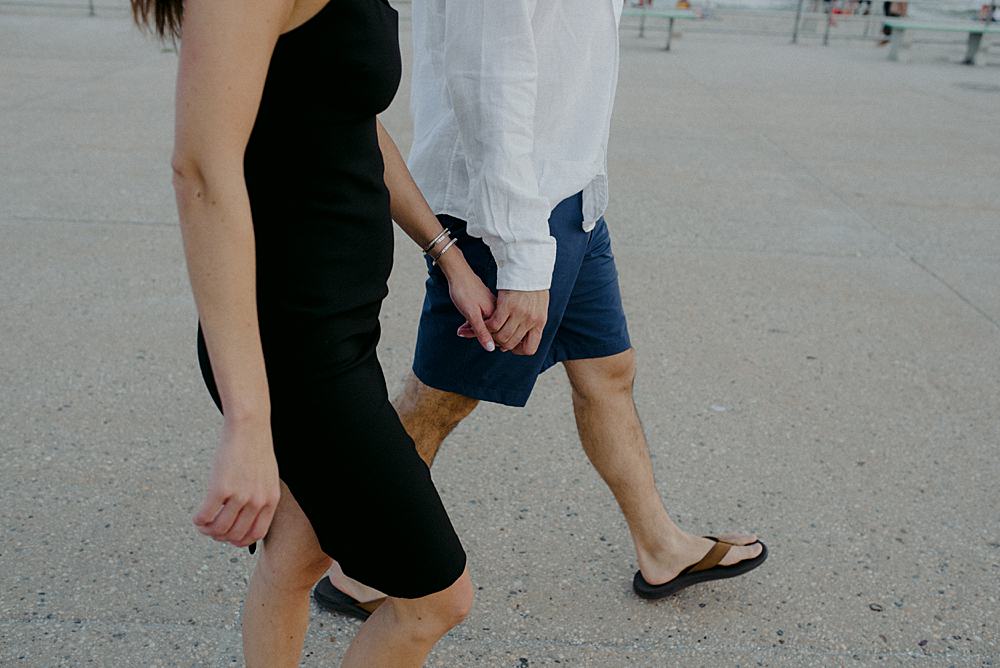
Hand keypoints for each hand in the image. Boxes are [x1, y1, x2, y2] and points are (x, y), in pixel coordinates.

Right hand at [193, 415, 279, 547]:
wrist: (249, 429)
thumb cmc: (256, 450)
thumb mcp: (268, 478)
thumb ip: (261, 498)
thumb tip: (245, 520)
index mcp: (271, 500)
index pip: (256, 534)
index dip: (240, 540)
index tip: (230, 537)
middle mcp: (257, 501)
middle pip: (235, 535)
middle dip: (221, 537)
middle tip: (212, 529)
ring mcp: (239, 495)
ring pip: (219, 529)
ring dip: (207, 531)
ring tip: (203, 525)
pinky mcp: (220, 488)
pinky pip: (205, 516)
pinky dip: (198, 521)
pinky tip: (197, 516)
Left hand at [439, 247, 497, 351]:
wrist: (459, 274)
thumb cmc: (463, 292)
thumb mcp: (471, 315)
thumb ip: (481, 332)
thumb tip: (490, 348)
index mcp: (496, 313)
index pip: (496, 336)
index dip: (481, 338)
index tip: (467, 333)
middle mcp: (498, 310)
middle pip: (493, 332)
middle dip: (477, 334)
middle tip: (463, 331)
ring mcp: (494, 307)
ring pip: (488, 326)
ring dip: (474, 328)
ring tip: (462, 326)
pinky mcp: (488, 304)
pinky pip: (485, 319)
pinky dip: (475, 322)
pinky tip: (467, 320)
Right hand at [486, 289, 548, 354]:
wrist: (530, 267)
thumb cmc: (534, 286)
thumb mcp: (540, 306)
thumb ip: (535, 320)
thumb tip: (528, 331)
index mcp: (540, 322)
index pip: (530, 348)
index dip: (518, 350)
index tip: (511, 345)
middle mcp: (531, 321)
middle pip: (512, 343)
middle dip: (501, 344)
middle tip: (495, 338)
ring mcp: (519, 314)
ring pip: (501, 336)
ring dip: (492, 336)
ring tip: (488, 331)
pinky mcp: (507, 306)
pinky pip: (494, 324)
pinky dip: (487, 327)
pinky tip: (485, 323)